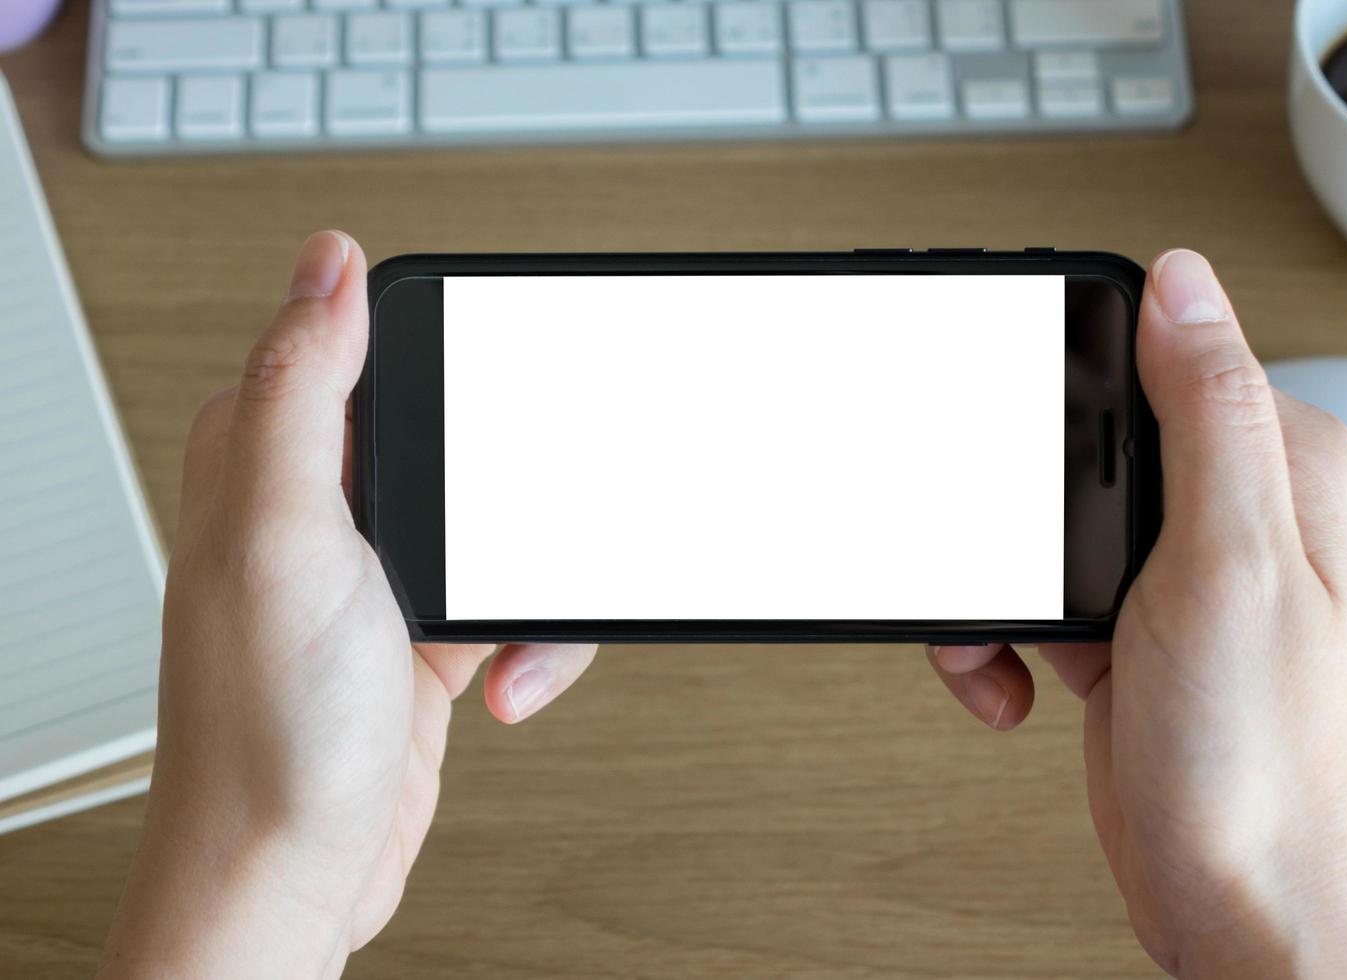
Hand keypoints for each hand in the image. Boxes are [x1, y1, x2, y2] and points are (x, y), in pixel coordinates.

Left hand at [100, 232, 596, 977]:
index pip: (366, 345)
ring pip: (506, 518)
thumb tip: (328, 261)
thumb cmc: (268, 734)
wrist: (291, 873)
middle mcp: (319, 502)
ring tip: (503, 634)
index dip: (448, 349)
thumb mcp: (284, 537)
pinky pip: (513, 594)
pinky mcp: (422, 626)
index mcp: (269, 452)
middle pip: (466, 433)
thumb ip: (305, 391)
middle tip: (518, 535)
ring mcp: (377, 568)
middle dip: (519, 488)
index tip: (511, 372)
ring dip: (532, 581)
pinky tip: (503, 679)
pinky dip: (532, 638)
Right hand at [928, 250, 1346, 977]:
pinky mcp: (1121, 631)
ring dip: (994, 580)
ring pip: (1035, 522)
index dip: (1073, 366)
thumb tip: (1182, 282)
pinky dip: (994, 638)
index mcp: (1274, 468)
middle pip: (1077, 441)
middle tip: (1003, 553)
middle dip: (1013, 499)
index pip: (1165, 352)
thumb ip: (1208, 416)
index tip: (1008, 402)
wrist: (1237, 901)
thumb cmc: (1261, 765)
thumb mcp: (1229, 568)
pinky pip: (1028, 596)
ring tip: (1000, 635)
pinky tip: (1010, 681)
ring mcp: (1169, 577)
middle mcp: (1227, 513)